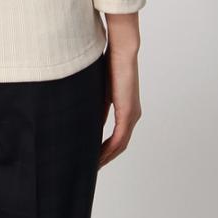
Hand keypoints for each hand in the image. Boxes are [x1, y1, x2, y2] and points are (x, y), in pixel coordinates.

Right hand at [98, 16, 141, 168]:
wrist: (122, 50)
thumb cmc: (110, 62)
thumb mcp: (99, 88)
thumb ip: (96, 105)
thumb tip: (85, 118)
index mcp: (126, 108)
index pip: (116, 135)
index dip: (104, 148)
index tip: (91, 156)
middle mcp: (132, 115)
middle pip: (119, 145)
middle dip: (104, 157)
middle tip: (90, 167)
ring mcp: (132, 115)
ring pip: (119, 145)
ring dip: (106, 157)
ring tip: (91, 166)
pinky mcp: (128, 113)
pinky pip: (119, 139)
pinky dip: (108, 150)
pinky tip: (97, 157)